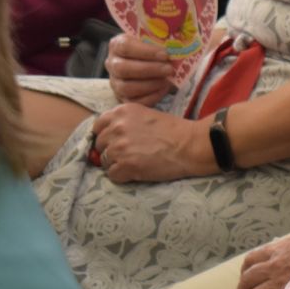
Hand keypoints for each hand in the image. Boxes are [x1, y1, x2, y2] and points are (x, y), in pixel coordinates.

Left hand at [90, 104, 213, 182]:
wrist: (191, 145)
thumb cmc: (175, 130)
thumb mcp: (146, 115)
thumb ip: (126, 122)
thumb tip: (111, 136)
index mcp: (122, 112)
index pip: (98, 126)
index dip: (107, 135)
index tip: (117, 141)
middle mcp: (116, 127)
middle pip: (99, 145)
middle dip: (111, 150)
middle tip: (130, 153)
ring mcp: (119, 147)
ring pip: (104, 161)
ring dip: (117, 164)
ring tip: (136, 162)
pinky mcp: (125, 165)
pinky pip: (112, 175)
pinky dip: (123, 176)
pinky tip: (137, 171)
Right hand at [105, 35, 177, 105]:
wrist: (151, 64)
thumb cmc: (153, 50)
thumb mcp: (154, 39)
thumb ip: (161, 39)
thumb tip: (176, 43)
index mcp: (117, 45)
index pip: (125, 46)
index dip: (146, 51)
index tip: (165, 54)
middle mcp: (113, 63)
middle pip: (123, 68)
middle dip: (149, 69)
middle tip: (169, 69)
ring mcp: (116, 82)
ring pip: (126, 87)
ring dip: (150, 84)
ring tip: (167, 80)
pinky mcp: (123, 98)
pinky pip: (134, 101)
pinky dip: (151, 96)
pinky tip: (164, 89)